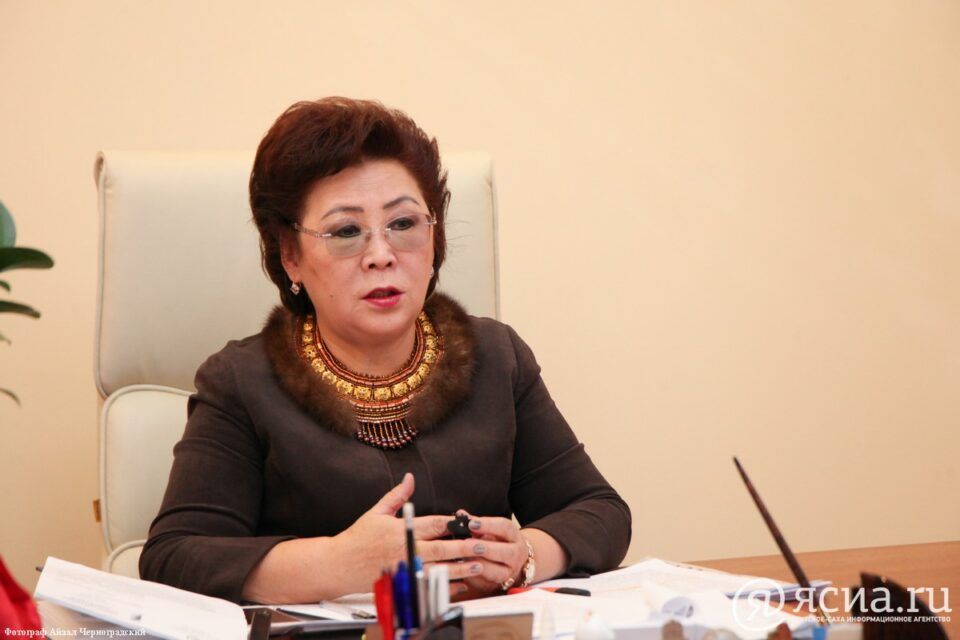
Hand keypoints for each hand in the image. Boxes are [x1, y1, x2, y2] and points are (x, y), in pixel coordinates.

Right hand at [335, 474, 484, 592]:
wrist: (339, 565)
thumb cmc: (357, 538)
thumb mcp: (377, 512)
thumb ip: (397, 496)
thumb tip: (410, 477)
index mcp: (402, 529)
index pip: (434, 524)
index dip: (453, 523)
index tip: (469, 522)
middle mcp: (406, 549)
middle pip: (442, 548)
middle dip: (465, 546)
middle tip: (484, 545)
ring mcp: (406, 568)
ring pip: (439, 569)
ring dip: (461, 568)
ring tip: (479, 564)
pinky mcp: (404, 583)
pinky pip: (429, 585)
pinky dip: (447, 586)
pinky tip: (462, 584)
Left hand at [439, 510, 529, 598]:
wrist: (517, 562)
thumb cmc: (499, 542)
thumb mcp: (493, 529)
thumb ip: (476, 522)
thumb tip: (460, 514)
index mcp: (514, 536)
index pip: (505, 528)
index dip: (488, 525)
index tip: (471, 523)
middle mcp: (516, 555)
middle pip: (505, 552)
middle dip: (486, 548)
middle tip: (467, 544)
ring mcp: (510, 572)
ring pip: (498, 572)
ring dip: (480, 566)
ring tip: (463, 559)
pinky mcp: (499, 586)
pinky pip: (487, 585)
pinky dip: (474, 579)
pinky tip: (463, 572)